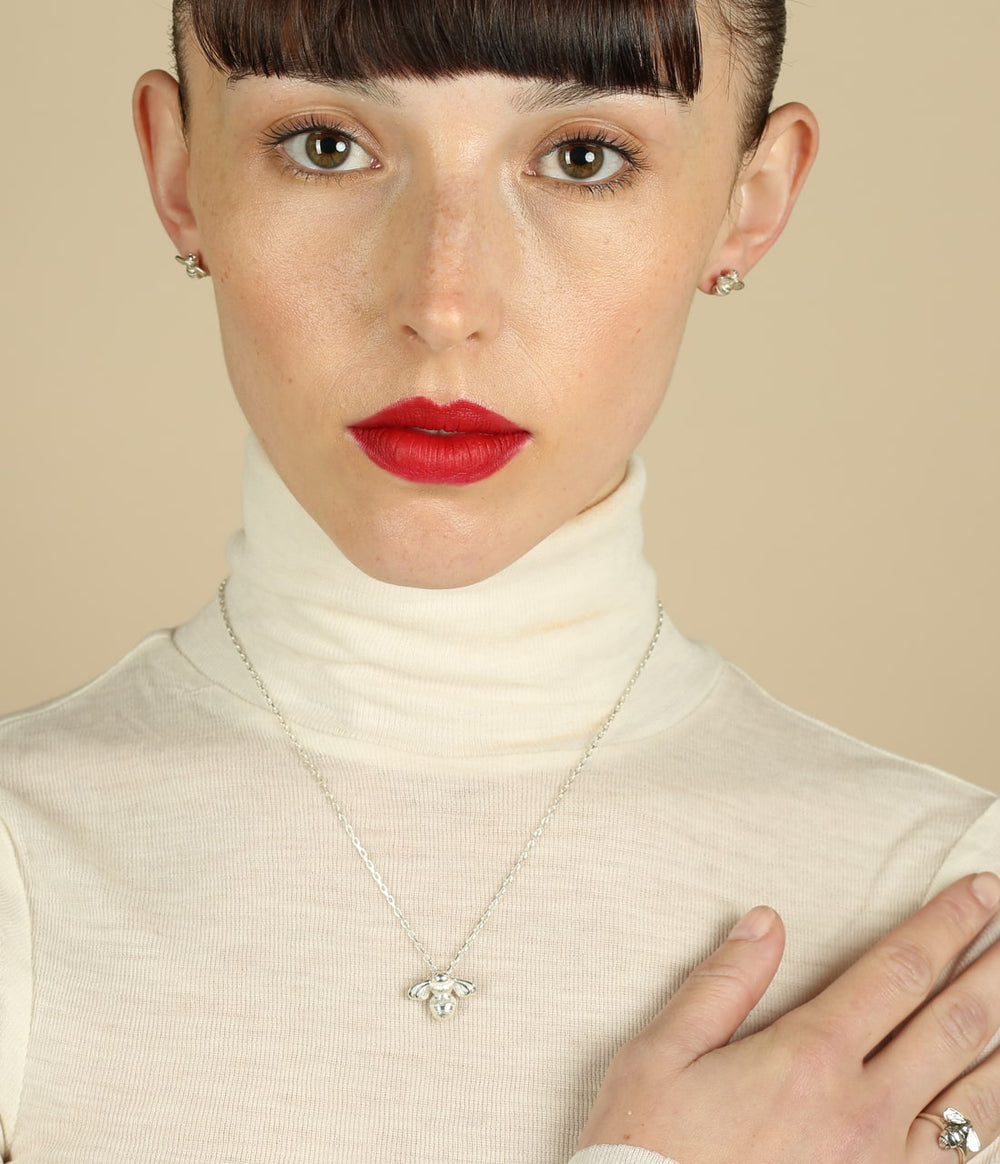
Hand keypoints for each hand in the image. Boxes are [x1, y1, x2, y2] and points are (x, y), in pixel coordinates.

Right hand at [576, 873, 999, 1162]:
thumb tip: (766, 921)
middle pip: (953, 1024)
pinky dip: (988, 1120)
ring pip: (977, 1098)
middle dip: (994, 967)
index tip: (980, 890)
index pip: (898, 972)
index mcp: (810, 1058)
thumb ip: (722, 983)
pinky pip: (960, 1161)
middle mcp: (864, 1111)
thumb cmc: (650, 1148)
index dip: (946, 924)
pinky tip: (995, 1099)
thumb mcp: (663, 1053)